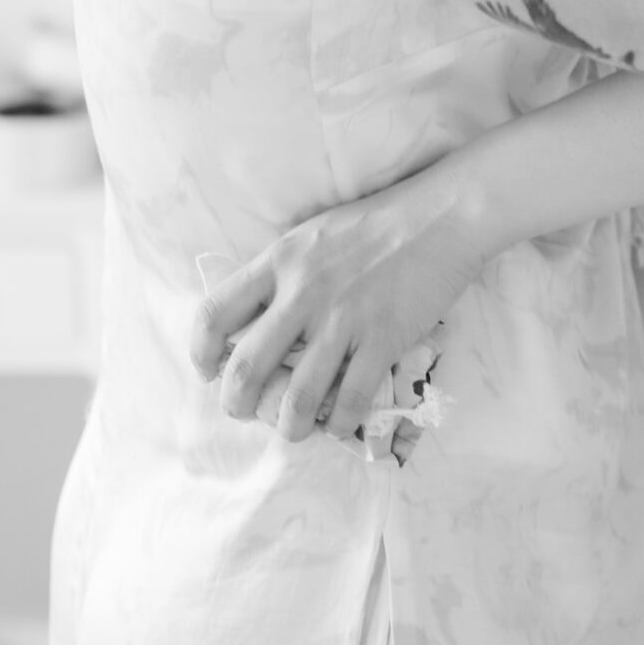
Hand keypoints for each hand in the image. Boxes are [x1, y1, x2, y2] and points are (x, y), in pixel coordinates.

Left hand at [191, 165, 484, 442]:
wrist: (443, 215)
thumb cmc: (377, 222)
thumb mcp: (313, 234)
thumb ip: (282, 273)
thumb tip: (256, 320)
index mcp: (280, 260)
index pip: (214, 313)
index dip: (200, 352)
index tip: (208, 371)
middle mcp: (303, 292)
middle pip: (246, 368)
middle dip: (237, 404)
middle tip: (246, 412)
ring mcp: (344, 319)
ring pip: (297, 398)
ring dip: (289, 426)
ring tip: (294, 429)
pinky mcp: (383, 339)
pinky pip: (351, 401)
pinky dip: (339, 423)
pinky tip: (339, 423)